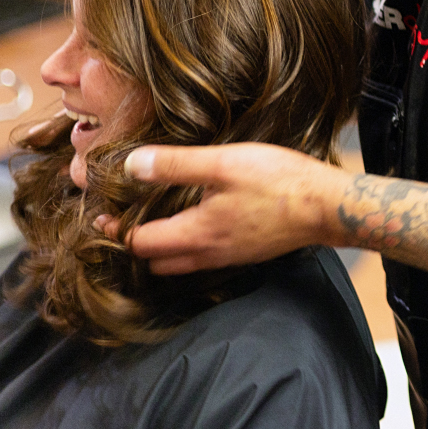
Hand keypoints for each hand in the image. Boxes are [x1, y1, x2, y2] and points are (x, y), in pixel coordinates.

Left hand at [98, 143, 353, 273]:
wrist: (327, 206)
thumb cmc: (277, 181)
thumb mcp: (223, 163)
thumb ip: (176, 165)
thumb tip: (131, 166)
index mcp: (197, 234)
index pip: (142, 244)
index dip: (118, 231)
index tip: (99, 217)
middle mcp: (209, 254)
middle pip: (158, 262)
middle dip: (136, 246)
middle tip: (122, 221)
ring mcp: (230, 257)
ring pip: (181, 265)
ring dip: (161, 251)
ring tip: (152, 224)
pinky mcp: (247, 252)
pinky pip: (204, 259)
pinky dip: (187, 249)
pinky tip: (194, 224)